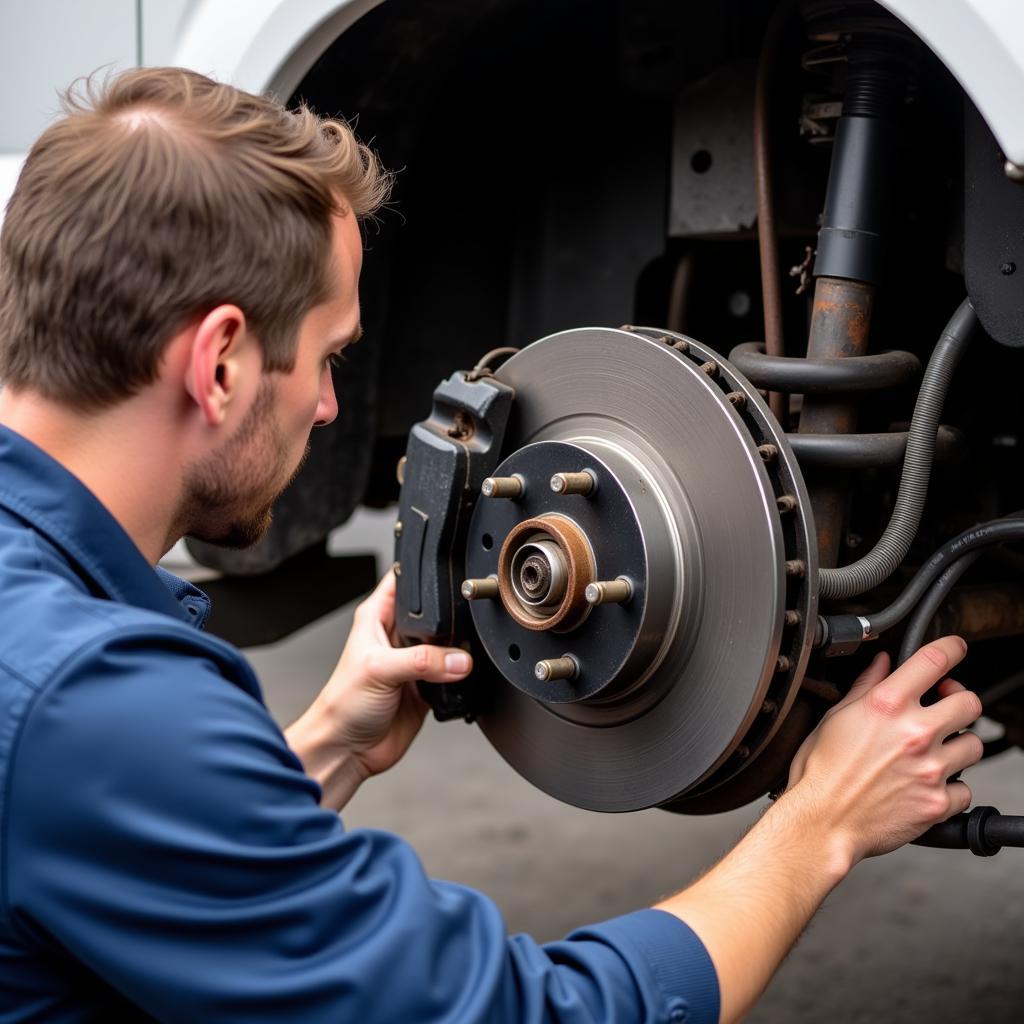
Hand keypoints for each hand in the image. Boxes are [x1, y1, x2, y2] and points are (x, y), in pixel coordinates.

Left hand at [286, 571, 471, 807]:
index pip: (404, 581)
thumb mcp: (379, 670)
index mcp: (377, 617)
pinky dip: (462, 678)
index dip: (423, 575)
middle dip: (451, 618)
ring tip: (456, 662)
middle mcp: (397, 636)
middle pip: (436, 613)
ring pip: (449, 643)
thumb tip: (457, 659)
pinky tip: (458, 681)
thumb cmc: (342, 705)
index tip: (445, 579)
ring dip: (458, 652)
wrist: (348, 750)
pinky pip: (455, 675)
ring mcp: (414, 661)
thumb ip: (420, 660)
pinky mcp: (428, 686)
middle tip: (456, 633)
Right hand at [784, 636, 983, 864]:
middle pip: (969, 703)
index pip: (934, 661)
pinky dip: (951, 787)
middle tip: (944, 710)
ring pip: (974, 745)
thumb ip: (866, 687)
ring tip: (934, 752)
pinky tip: (927, 784)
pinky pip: (965, 789)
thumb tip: (883, 665)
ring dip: (958, 746)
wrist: (822, 821)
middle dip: (958, 703)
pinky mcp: (938, 801)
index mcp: (886, 705)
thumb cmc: (821, 772)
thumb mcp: (836, 718)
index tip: (957, 649)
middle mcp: (914, 732)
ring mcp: (931, 768)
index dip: (953, 649)